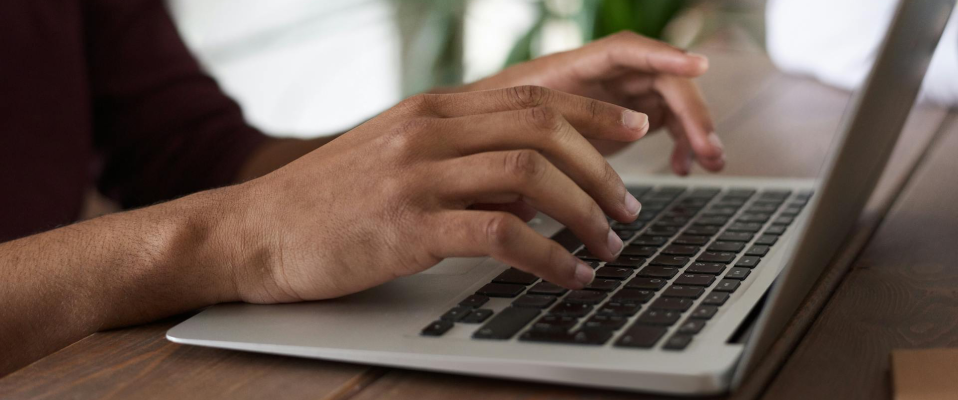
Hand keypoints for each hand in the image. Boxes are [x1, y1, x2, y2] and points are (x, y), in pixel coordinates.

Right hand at [221, 86, 649, 302]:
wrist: (254, 231)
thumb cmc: (329, 201)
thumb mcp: (398, 159)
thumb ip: (463, 161)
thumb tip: (531, 189)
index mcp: (432, 109)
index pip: (533, 96)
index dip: (594, 111)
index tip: (634, 129)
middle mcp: (429, 130)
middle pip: (544, 128)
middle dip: (602, 168)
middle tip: (629, 207)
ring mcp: (417, 175)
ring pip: (531, 176)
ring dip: (584, 213)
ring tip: (608, 244)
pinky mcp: (407, 225)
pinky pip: (500, 235)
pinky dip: (549, 257)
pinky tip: (569, 275)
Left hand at [462, 31, 723, 174]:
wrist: (473, 140)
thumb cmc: (481, 132)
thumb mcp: (497, 140)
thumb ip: (522, 151)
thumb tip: (541, 183)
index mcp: (567, 70)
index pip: (623, 51)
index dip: (662, 56)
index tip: (697, 67)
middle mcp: (597, 76)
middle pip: (659, 79)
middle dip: (691, 111)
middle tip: (709, 150)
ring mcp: (612, 95)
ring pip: (668, 102)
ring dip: (693, 129)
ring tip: (709, 164)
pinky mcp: (620, 119)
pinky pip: (663, 121)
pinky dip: (679, 143)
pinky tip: (685, 168)